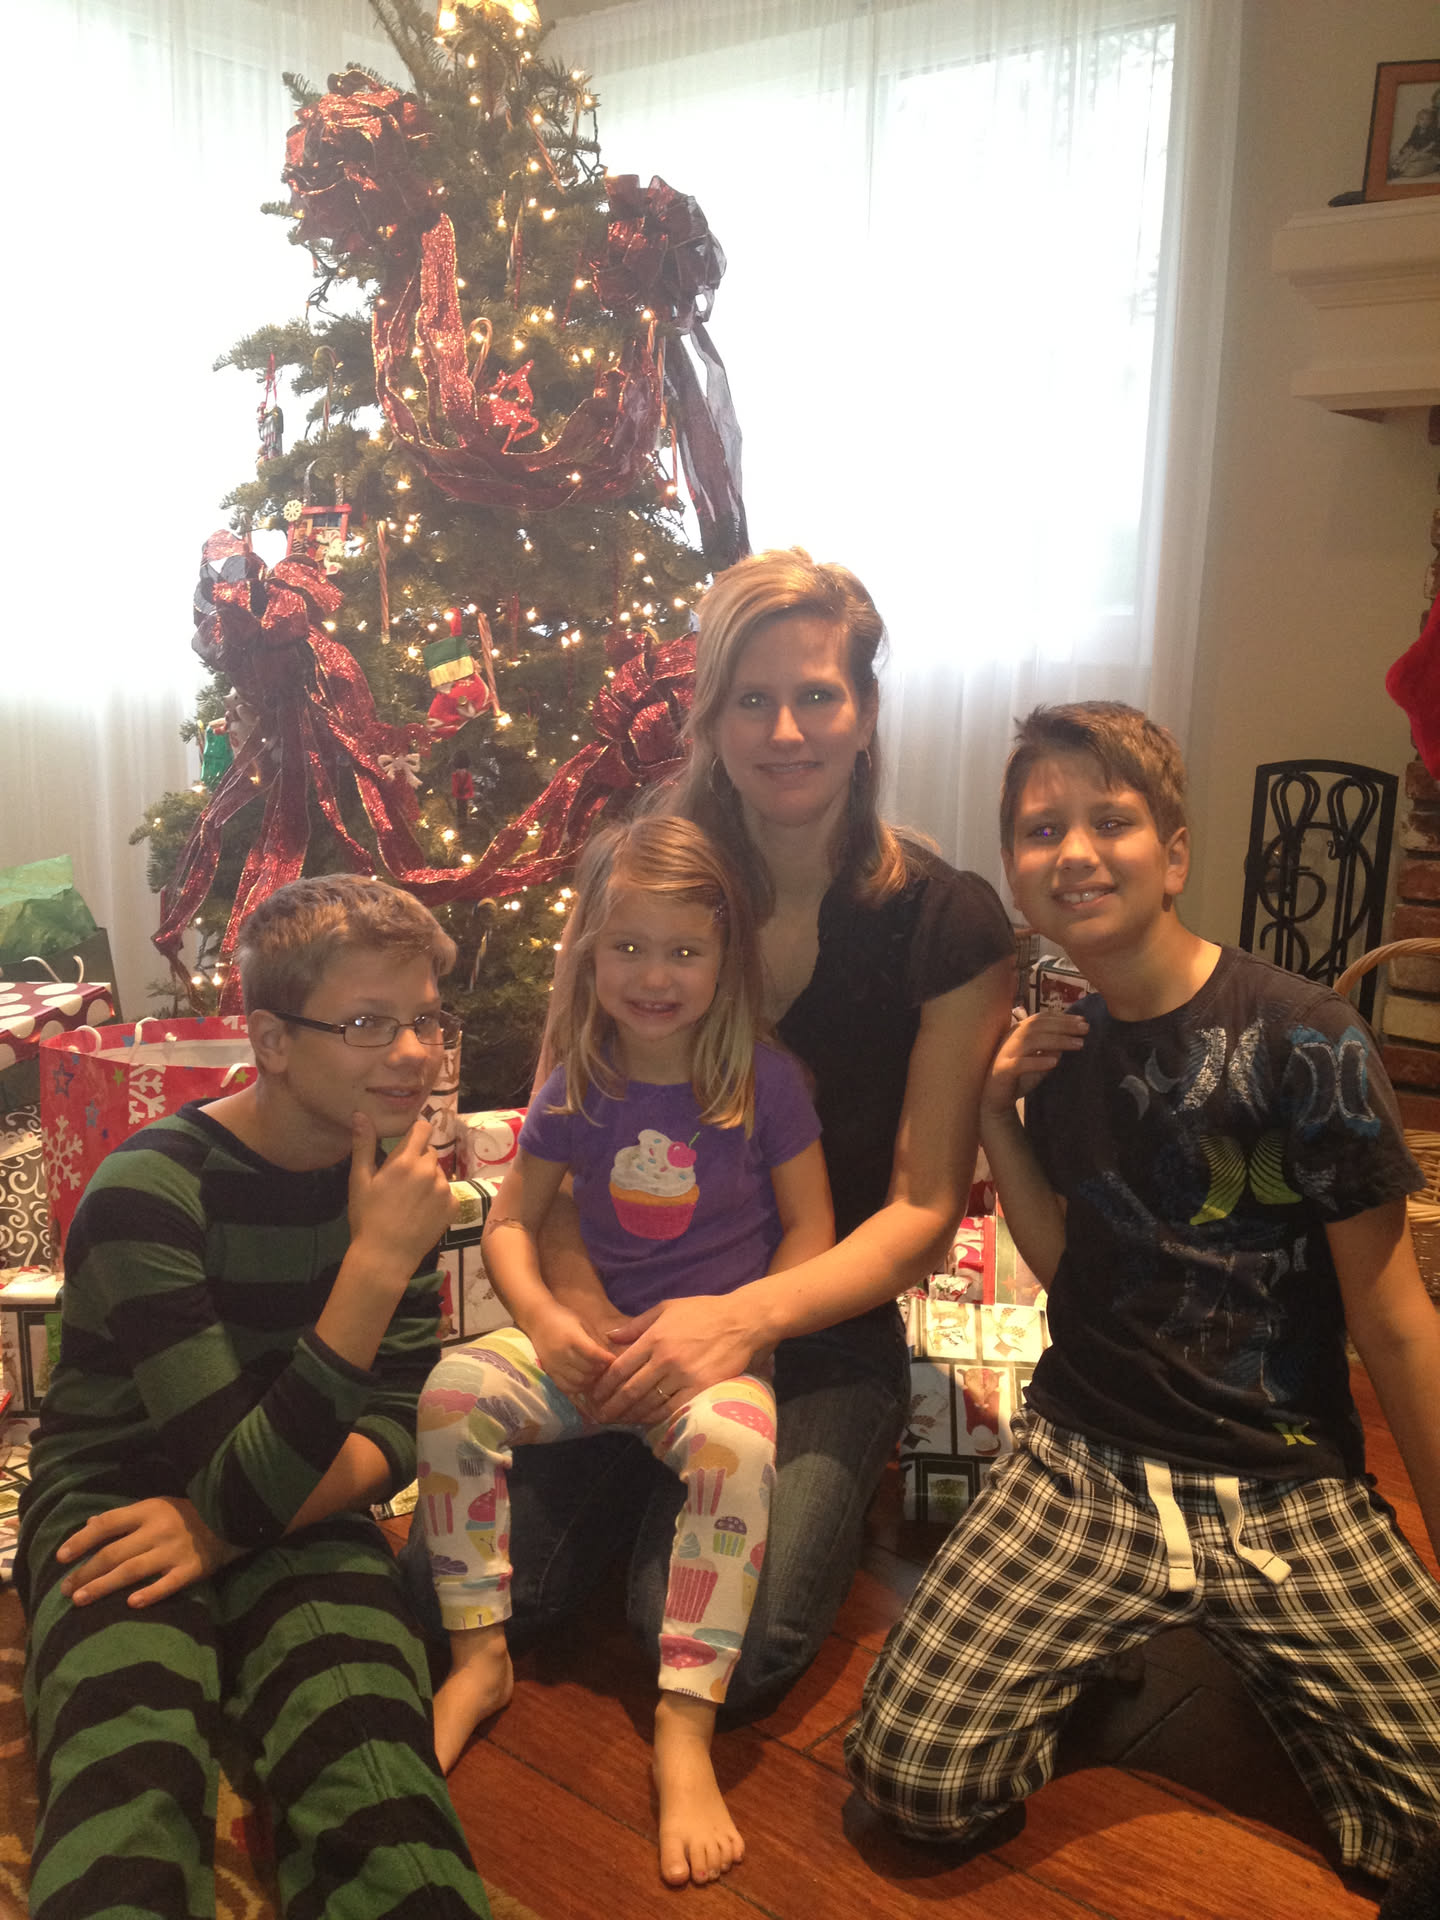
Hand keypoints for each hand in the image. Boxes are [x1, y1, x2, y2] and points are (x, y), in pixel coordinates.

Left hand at [56, 1498, 241, 1608]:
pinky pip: (168, 1584)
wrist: (234, 1516)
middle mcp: (158, 1530)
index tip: (61, 1557)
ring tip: (81, 1600)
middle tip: (66, 1589)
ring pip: (132, 1570)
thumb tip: (90, 1524)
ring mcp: (174, 1550)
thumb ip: (125, 1517)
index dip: (82, 1539)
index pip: (107, 1524)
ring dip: (104, 1585)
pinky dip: (151, 1593)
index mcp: (149, 1510)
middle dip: (86, 1571)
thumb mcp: (158, 1506)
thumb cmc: (190, 1513)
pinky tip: (132, 1604)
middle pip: (114, 1552)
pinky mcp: (192, 1568)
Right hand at [348, 1114, 453, 1268]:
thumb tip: (361, 1114)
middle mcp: (429, 1170)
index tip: (408, 1142)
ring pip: (438, 1172)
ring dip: (428, 1178)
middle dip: (418, 1159)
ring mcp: (444, 1189)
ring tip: (411, 1200)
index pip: (422, 1128)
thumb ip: (364, 1145)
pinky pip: (447, 1192)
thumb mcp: (359, 1181)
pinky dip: (437, 1197)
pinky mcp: (453, 1206)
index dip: (416, 1132)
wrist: (386, 1256)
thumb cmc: (367, 1217)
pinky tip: (422, 1212)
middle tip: (402, 1180)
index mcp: (406, 1160)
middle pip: (429, 1152)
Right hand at [528, 1301, 618, 1403]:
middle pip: (587, 1370)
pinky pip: (565, 1387)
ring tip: (595, 1373)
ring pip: (578, 1381)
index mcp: (572, 1338)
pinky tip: (583, 1381)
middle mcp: (562, 1353)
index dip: (606, 1359)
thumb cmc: (563, 1317)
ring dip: (590, 1380)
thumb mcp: (582, 1323)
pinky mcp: (549, 1372)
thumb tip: (609, 1357)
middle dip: (600, 1370)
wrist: (536, 1319)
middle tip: (605, 1367)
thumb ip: (594, 1340)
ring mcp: (554, 1365)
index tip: (613, 1359)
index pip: (593, 1354)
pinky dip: (577, 1387)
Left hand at [588, 1294, 756, 1424]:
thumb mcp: (667, 1308)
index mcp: (654, 1338)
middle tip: (600, 1416)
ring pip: (650, 1402)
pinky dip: (657, 1417)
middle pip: (631, 1390)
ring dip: (631, 1415)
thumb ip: (637, 1324)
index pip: (621, 1368)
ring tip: (619, 1421)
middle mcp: (666, 1359)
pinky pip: (673, 1409)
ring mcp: (684, 1376)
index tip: (595, 1395)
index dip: (605, 1385)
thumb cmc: (703, 1311)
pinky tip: (646, 1421)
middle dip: (613, 1406)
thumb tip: (611, 1336)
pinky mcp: (701, 1388)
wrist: (741, 1322)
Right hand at [982, 1010, 1087, 1114]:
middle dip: (1064, 1026)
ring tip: (1078, 1044)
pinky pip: (1020, 1063)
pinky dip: (1037, 1061)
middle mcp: (1011, 1038)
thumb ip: (1051, 1048)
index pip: (1040, 1018)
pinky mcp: (1003, 1070)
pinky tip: (1055, 1062)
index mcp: (1018, 1032)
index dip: (1062, 1018)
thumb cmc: (1019, 1076)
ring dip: (1057, 1041)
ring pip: (1031, 1041)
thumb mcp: (1039, 1060)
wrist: (996, 1098)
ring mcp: (1005, 1053)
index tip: (1082, 1020)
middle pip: (1038, 1025)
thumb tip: (1070, 1038)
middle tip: (1085, 1028)